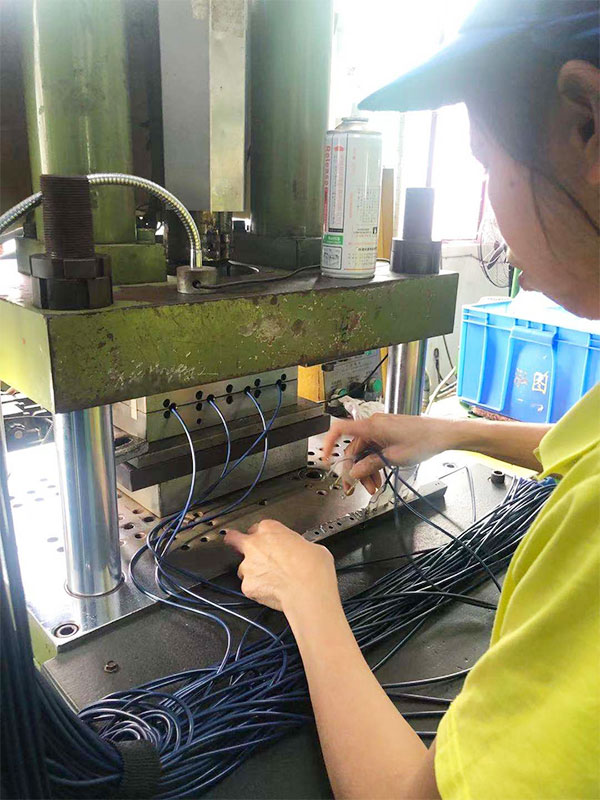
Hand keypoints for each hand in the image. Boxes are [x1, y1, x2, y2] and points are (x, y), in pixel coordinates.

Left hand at [224, 520, 339, 612]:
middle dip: (237, 543)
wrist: (308, 589)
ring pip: (243, 568)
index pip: (259, 527)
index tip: (269, 541)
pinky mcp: (247, 586)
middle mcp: (255, 545)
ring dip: (253, 572)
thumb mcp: (311, 546)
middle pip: (236, 540)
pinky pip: (250, 587)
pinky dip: (258, 590)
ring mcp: (248, 566)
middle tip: (241, 548)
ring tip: (270, 579)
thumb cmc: (312, 567)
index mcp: (270, 529)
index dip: (263, 536)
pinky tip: (271, 591)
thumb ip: (296, 545)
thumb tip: (301, 552)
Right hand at [322, 413, 458, 493]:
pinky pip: (373, 449)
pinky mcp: (387, 433)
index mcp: (371, 426)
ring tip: (373, 486)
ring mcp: (380, 429)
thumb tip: (354, 473)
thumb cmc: (423, 441)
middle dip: (355, 469)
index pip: (340, 429)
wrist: (442, 435)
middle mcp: (373, 425)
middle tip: (356, 487)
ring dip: (365, 469)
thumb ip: (370, 465)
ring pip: (363, 451)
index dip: (328, 443)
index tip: (324, 457)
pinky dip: (373, 463)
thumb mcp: (393, 458)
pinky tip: (378, 476)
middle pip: (353, 448)